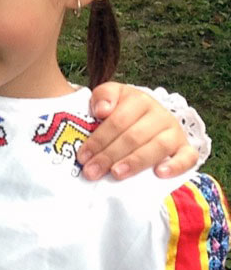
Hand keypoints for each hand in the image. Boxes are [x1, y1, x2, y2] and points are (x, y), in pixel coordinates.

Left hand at [76, 82, 197, 180]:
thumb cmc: (122, 109)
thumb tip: (102, 111)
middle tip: (92, 171)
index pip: (117, 121)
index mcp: (139, 99)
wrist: (145, 115)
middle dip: (109, 155)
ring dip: (135, 162)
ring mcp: (175, 132)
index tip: (83, 156)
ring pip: (157, 147)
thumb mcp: (109, 96)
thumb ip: (103, 96)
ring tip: (116, 174)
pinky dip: (176, 166)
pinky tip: (159, 174)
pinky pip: (188, 157)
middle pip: (133, 136)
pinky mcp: (186, 148)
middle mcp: (160, 114)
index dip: (98, 139)